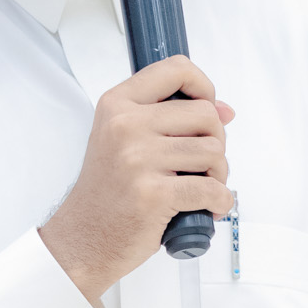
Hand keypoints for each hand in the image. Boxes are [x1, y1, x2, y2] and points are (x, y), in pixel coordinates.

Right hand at [40, 57, 234, 302]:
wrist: (83, 239)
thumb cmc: (107, 192)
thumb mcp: (125, 141)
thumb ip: (169, 120)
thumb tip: (224, 111)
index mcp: (117, 104)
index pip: (175, 68)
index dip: (203, 86)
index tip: (208, 109)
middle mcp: (125, 125)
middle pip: (205, 115)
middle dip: (216, 142)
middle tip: (203, 165)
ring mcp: (138, 159)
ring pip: (213, 151)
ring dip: (219, 174)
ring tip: (202, 188)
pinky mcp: (154, 193)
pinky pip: (212, 189)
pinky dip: (220, 201)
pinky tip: (208, 208)